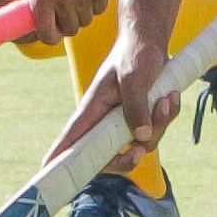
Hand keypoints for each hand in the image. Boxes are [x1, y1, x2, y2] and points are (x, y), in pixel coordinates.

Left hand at [18, 0, 114, 46]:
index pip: (48, 35)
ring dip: (83, 11)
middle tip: (67, 10)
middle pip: (71, 30)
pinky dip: (96, 2)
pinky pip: (100, 8)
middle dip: (68, 23)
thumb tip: (26, 21)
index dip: (51, 37)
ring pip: (87, 20)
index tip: (54, 33)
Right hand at [43, 26, 178, 172]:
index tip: (46, 176)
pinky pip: (157, 131)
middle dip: (128, 158)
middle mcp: (105, 119)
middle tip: (139, 151)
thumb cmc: (134, 53)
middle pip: (109, 157)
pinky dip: (168, 117)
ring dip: (159, 126)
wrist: (149, 40)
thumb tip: (141, 137)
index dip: (58, 159)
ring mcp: (124, 120)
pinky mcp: (142, 116)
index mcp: (92, 109)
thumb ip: (135, 106)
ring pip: (140, 144)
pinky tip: (171, 96)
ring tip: (165, 99)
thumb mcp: (134, 77)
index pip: (70, 139)